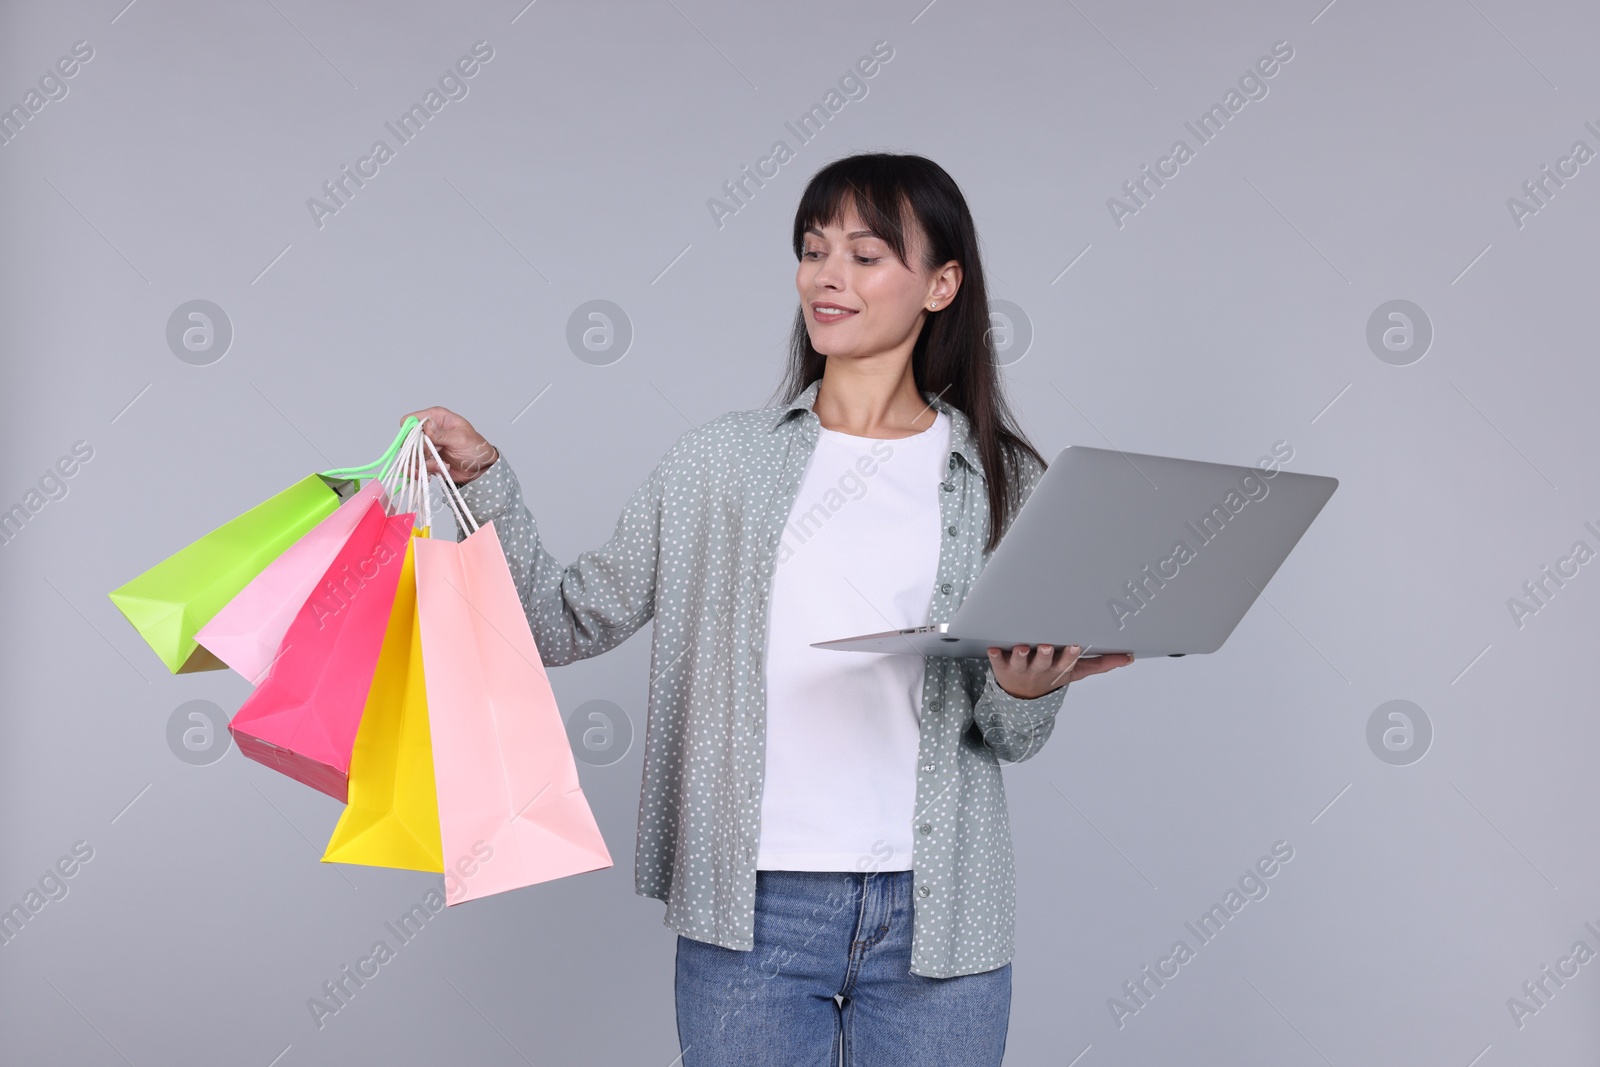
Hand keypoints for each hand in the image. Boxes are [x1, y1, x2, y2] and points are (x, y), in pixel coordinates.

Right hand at [401, 406, 498, 484]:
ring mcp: (426, 446)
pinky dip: (421, 472)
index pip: (410, 420)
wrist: (481, 469)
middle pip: (408, 441)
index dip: (411, 432)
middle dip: (419, 452)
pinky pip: (414, 467)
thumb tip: (426, 426)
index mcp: (436, 417)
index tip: (422, 442)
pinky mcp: (426, 460)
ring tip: (441, 466)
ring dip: (423, 464)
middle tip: (435, 457)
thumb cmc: (476, 448)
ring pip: (409, 456)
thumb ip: (442, 434)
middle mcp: (428, 430)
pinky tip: (433, 473)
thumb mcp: (461, 439)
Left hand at [987, 644, 1133, 698]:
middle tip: (1046, 646)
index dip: (1070, 656)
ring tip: (1021, 648)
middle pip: (1044, 662)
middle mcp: (1040, 670)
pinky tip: (993, 648)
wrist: (1021, 697)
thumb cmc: (1051, 677)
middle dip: (1046, 655)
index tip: (1075, 645)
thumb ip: (1101, 664)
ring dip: (1021, 655)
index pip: (1066, 663)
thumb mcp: (1076, 672)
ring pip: (1020, 661)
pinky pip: (997, 660)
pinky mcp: (1003, 666)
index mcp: (1059, 670)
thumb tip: (1129, 657)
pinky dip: (995, 655)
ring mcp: (1021, 668)